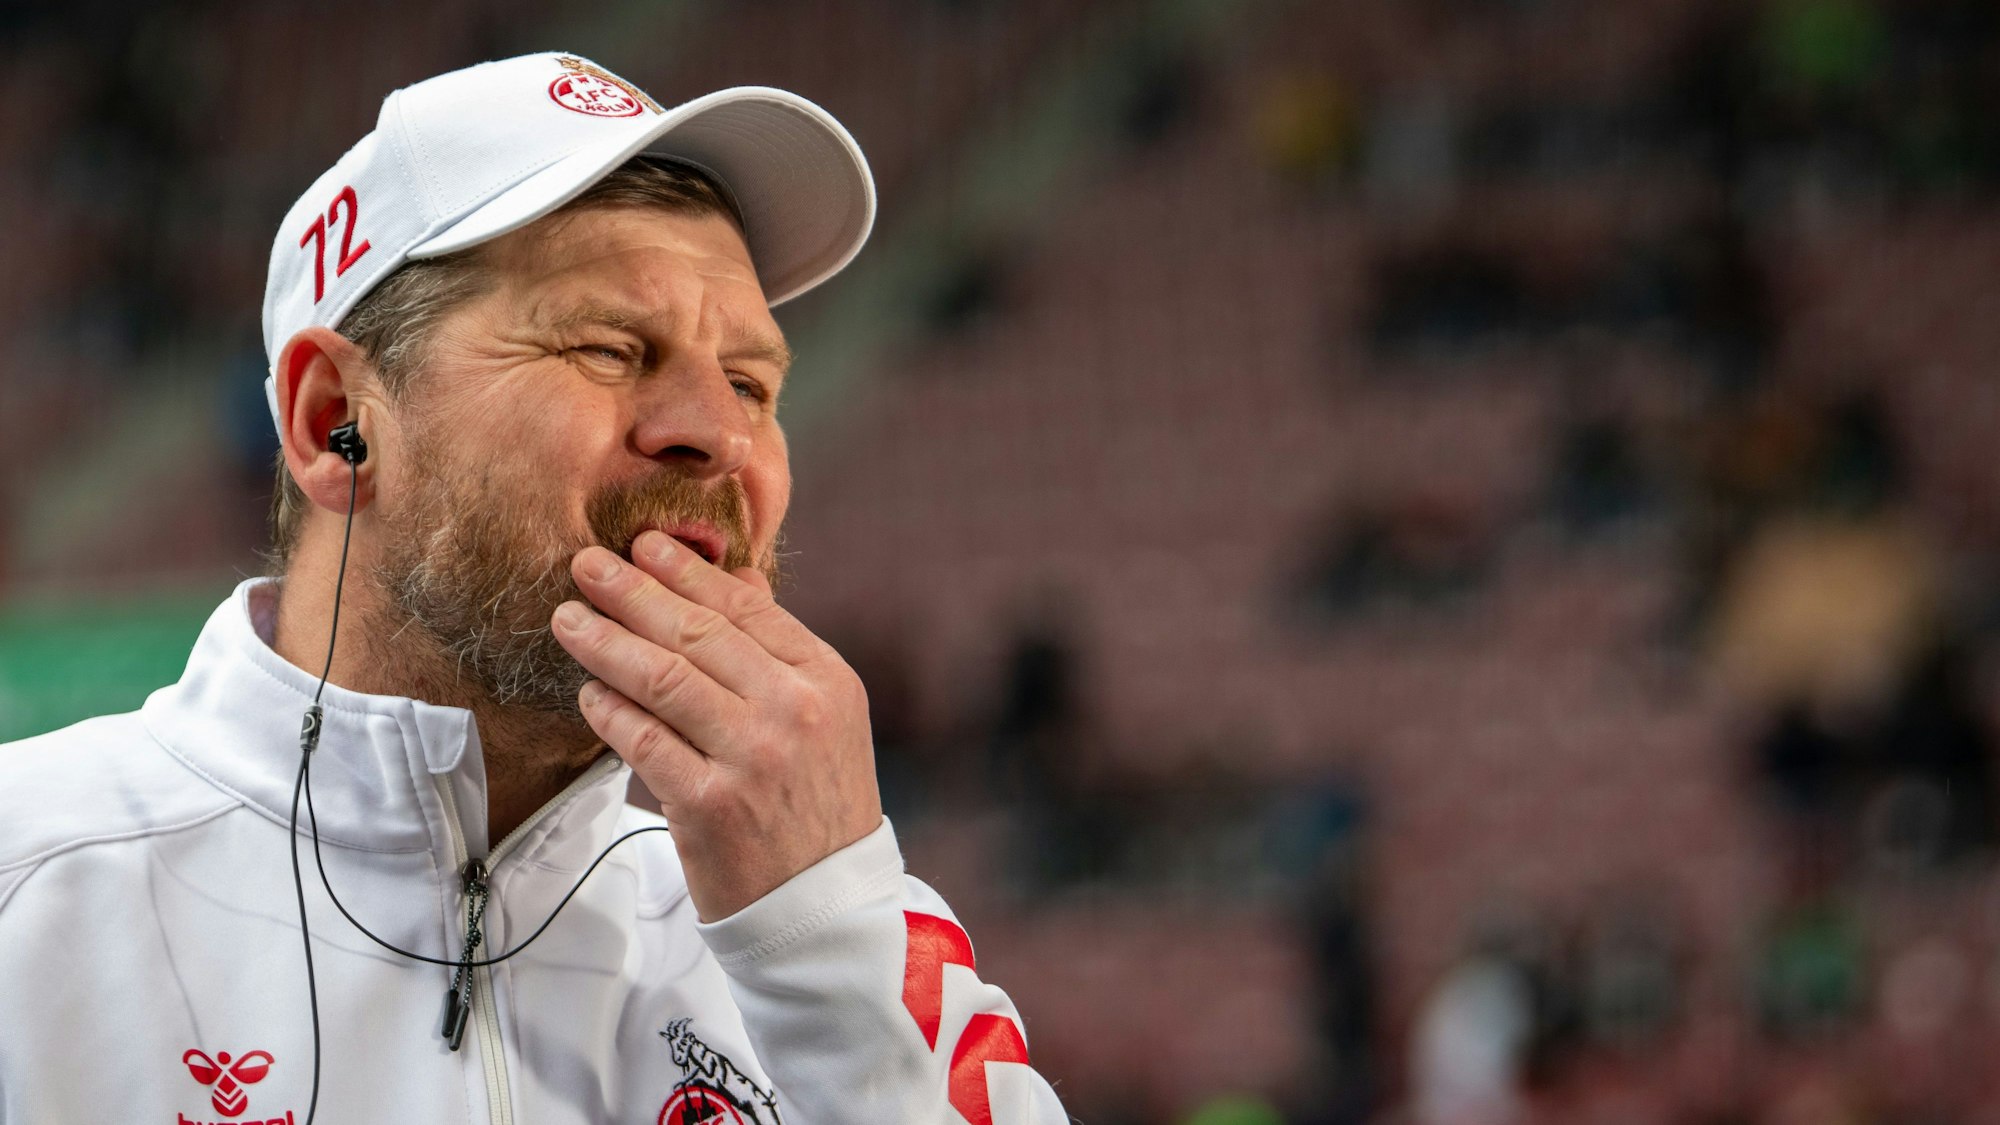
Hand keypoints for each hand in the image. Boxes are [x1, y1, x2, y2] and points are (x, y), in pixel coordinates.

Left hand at [552, 529, 881, 920]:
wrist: (824, 904)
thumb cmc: (817, 803)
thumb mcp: (828, 718)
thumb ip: (780, 647)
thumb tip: (739, 577)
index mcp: (827, 680)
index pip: (747, 610)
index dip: (688, 573)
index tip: (644, 546)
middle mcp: (794, 712)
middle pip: (697, 635)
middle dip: (634, 592)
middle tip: (586, 564)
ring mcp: (753, 758)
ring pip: (663, 680)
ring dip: (607, 643)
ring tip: (567, 619)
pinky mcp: (710, 806)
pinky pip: (643, 742)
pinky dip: (609, 711)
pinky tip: (587, 691)